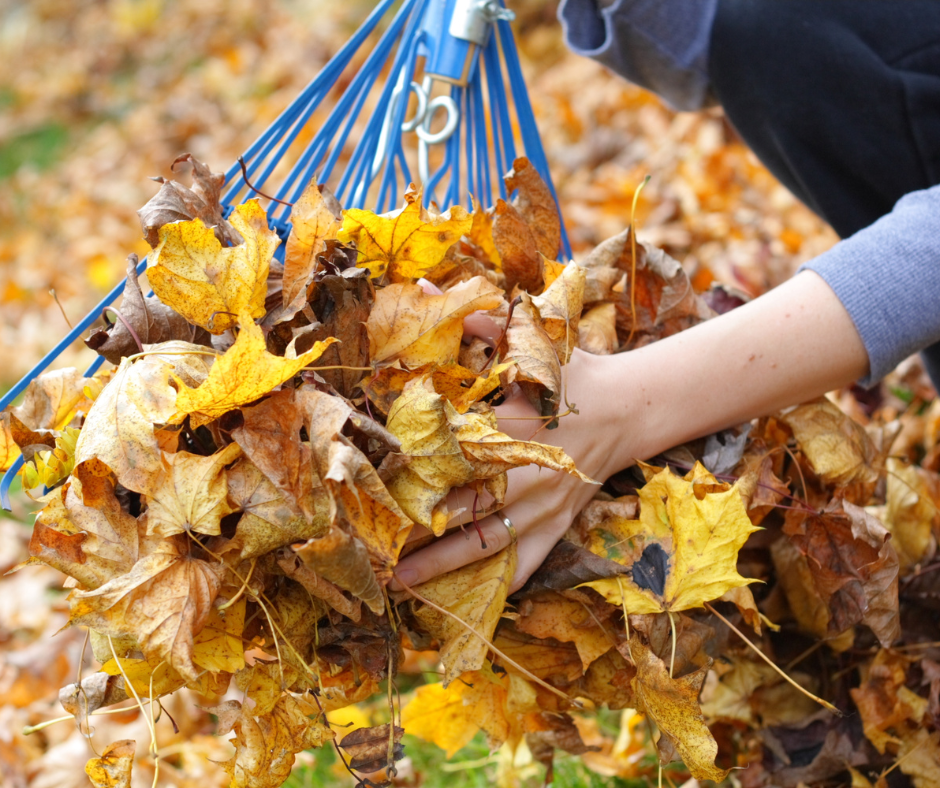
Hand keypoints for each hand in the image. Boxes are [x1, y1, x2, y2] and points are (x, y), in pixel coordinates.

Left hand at [389, 269, 870, 593]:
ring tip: (403, 583)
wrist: (630, 408)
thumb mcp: (534, 343)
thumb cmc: (576, 375)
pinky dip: (503, 583)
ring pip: (487, 543)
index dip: (415, 472)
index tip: (375, 486)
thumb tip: (428, 292)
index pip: (456, 455)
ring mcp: (544, 506)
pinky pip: (529, 561)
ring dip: (445, 564)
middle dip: (418, 529)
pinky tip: (472, 603)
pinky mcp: (559, 524)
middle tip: (372, 547)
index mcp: (516, 428)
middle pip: (463, 508)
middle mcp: (527, 474)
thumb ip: (481, 324)